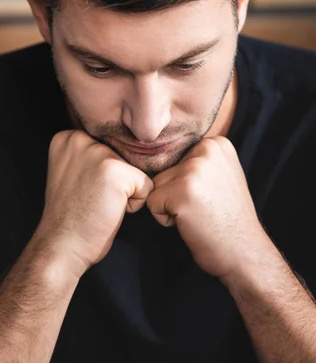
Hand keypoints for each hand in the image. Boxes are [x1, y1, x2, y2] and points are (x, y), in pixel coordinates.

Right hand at [36, 130, 153, 277]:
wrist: (61, 246)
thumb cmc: (71, 216)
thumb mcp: (73, 172)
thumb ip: (91, 155)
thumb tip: (127, 147)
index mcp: (68, 137)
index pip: (109, 145)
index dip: (104, 173)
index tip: (84, 188)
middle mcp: (80, 138)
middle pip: (123, 155)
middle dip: (116, 180)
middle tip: (91, 198)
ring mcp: (98, 153)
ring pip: (135, 170)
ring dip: (125, 191)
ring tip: (100, 204)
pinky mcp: (116, 171)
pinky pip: (146, 185)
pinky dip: (134, 204)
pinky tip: (109, 210)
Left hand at [146, 136, 265, 279]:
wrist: (245, 254)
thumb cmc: (228, 220)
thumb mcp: (223, 176)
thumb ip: (199, 161)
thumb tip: (163, 150)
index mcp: (216, 143)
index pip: (176, 158)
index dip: (185, 182)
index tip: (209, 196)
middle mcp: (206, 149)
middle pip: (164, 170)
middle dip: (175, 193)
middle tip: (204, 208)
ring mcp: (194, 169)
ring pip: (156, 185)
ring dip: (170, 204)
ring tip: (197, 215)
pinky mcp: (181, 191)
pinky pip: (152, 203)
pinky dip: (165, 219)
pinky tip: (190, 223)